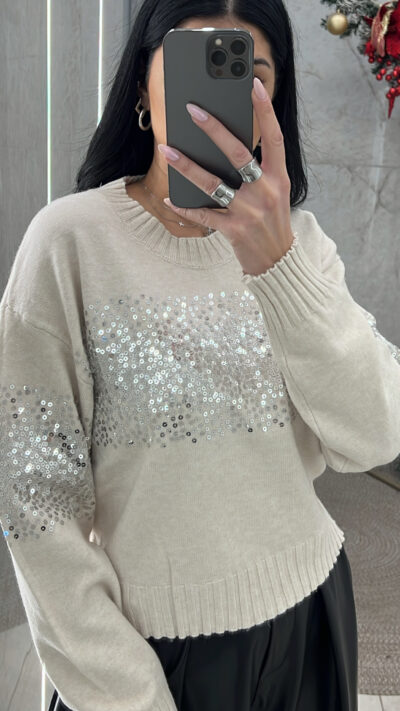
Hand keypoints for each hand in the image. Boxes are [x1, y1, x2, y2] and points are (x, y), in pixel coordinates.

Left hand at [158, 77, 294, 276]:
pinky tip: (170, 198)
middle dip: (213, 129)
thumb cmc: (271, 223)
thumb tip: (225, 147)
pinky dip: (185, 207)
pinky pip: (204, 215)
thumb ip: (258, 171)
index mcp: (279, 178)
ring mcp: (250, 212)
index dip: (265, 110)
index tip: (253, 84)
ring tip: (167, 150)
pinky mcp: (235, 230)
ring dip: (187, 166)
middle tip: (192, 109)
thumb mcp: (274, 194)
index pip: (273, 138)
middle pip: (237, 153)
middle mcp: (266, 191)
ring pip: (213, 183)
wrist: (278, 263)